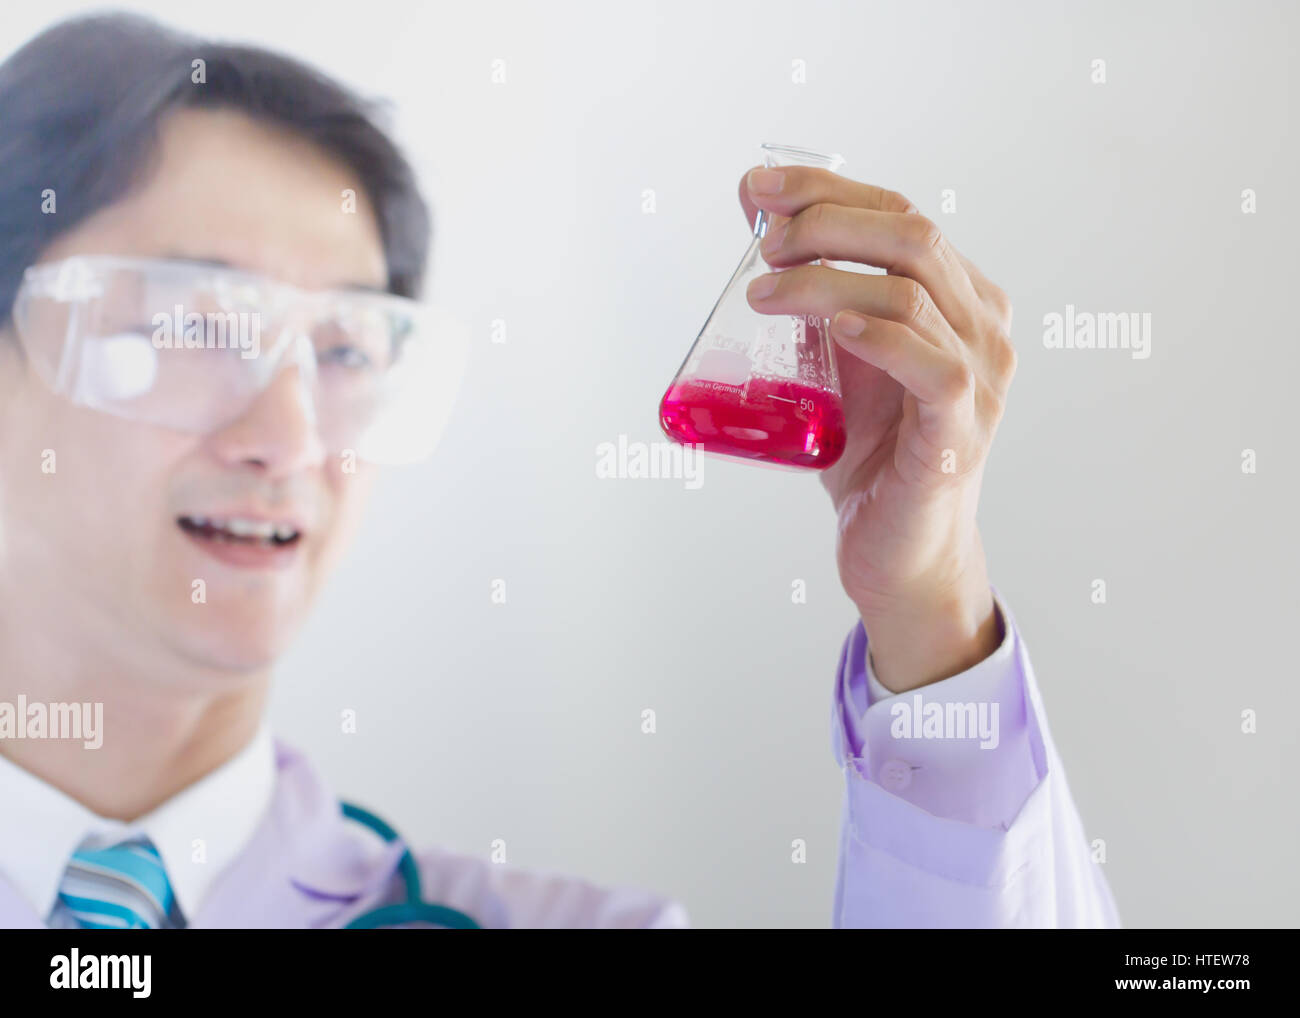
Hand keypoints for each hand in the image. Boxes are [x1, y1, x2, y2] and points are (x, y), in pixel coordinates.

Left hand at [738, 166, 1016, 692]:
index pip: (899, 213)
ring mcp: (981, 380)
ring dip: (826, 280)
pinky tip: (836, 329)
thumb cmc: (871, 455)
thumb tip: (759, 229)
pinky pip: (935, 369)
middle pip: (911, 236)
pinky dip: (881, 338)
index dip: (827, 188)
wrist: (899, 551)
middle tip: (760, 245)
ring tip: (764, 294)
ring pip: (911, 293)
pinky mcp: (960, 432)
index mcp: (958, 298)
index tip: (756, 189)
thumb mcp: (839, 362)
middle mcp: (982, 327)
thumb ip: (816, 302)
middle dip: (825, 222)